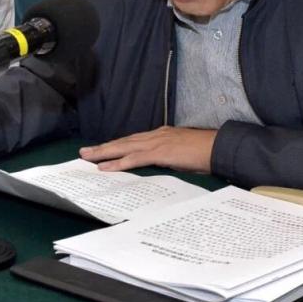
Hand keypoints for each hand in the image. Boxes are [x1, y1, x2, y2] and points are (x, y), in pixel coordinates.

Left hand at [79, 126, 216, 172]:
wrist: (218, 147)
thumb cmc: (206, 151)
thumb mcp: (184, 152)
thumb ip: (171, 156)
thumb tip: (164, 164)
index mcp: (162, 135)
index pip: (134, 140)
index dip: (117, 145)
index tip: (103, 149)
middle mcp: (156, 135)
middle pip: (124, 141)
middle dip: (104, 147)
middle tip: (84, 152)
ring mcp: (157, 142)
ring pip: (124, 147)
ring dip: (104, 153)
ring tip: (88, 157)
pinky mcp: (160, 152)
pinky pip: (134, 158)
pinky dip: (118, 162)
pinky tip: (105, 167)